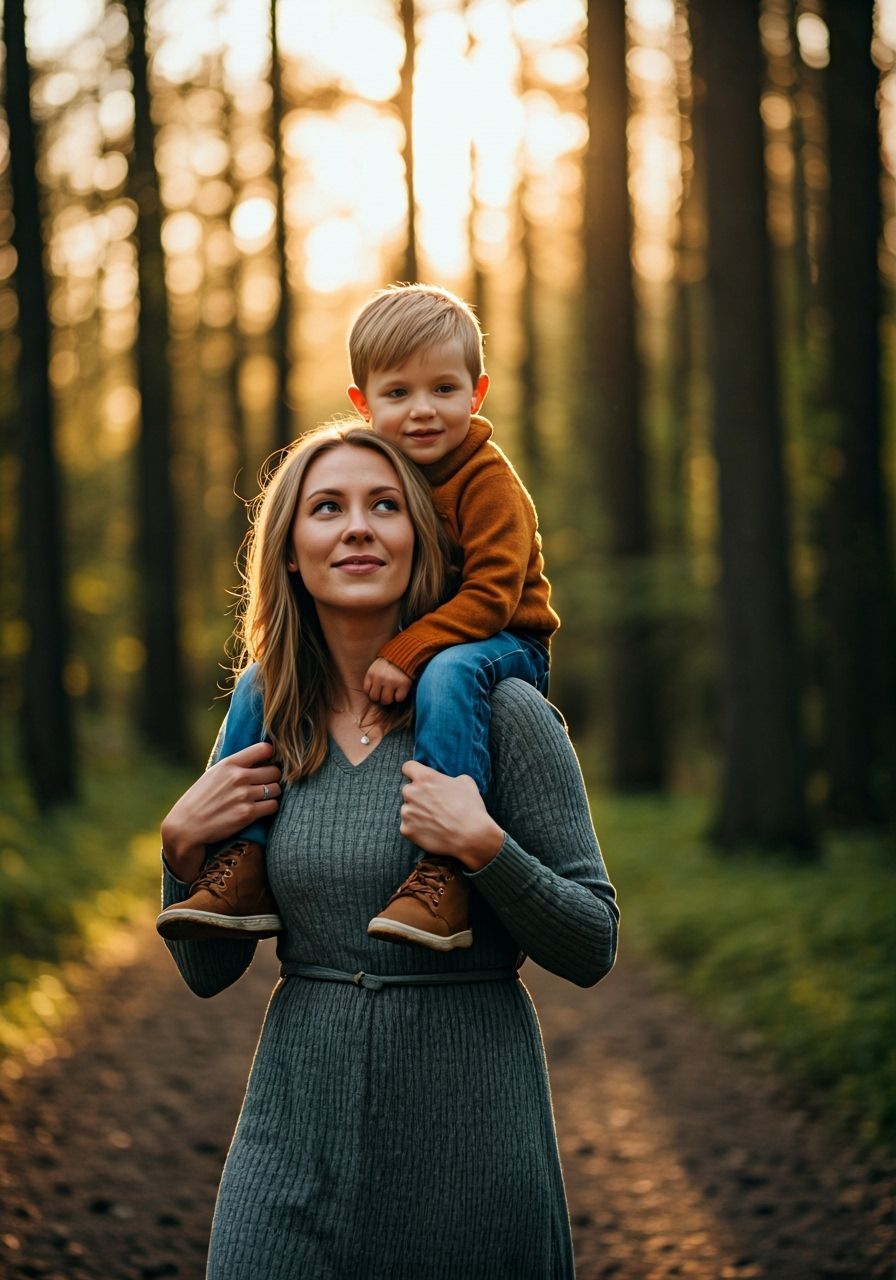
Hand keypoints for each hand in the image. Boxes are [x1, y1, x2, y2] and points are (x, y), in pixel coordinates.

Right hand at [160, 742, 281, 883]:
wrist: (186, 827)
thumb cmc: (199, 800)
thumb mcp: (213, 774)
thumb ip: (234, 767)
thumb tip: (258, 760)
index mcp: (229, 763)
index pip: (264, 749)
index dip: (270, 755)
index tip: (268, 762)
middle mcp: (238, 777)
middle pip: (275, 771)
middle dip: (272, 778)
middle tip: (266, 784)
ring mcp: (244, 795)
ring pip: (276, 789)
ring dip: (272, 794)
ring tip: (263, 798)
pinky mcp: (247, 814)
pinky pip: (273, 806)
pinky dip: (270, 808)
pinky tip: (261, 809)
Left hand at [364, 657, 411, 704]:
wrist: (406, 652)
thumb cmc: (390, 662)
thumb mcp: (376, 666)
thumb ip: (373, 678)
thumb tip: (371, 693)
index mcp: (372, 673)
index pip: (367, 691)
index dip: (373, 692)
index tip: (379, 690)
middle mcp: (380, 678)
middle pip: (375, 697)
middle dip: (380, 697)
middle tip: (386, 693)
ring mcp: (392, 682)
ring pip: (386, 700)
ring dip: (390, 698)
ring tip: (393, 693)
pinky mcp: (403, 684)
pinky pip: (399, 698)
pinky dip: (400, 696)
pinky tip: (401, 690)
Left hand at [398, 761, 504, 871]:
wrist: (471, 837)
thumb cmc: (470, 808)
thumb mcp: (466, 782)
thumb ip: (449, 778)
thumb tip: (446, 783)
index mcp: (424, 777)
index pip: (408, 767)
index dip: (414, 772)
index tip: (419, 779)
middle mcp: (411, 792)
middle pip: (408, 790)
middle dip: (418, 795)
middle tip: (435, 805)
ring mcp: (407, 812)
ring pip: (408, 809)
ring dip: (417, 813)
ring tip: (436, 821)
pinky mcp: (406, 830)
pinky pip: (408, 826)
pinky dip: (417, 829)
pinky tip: (433, 831)